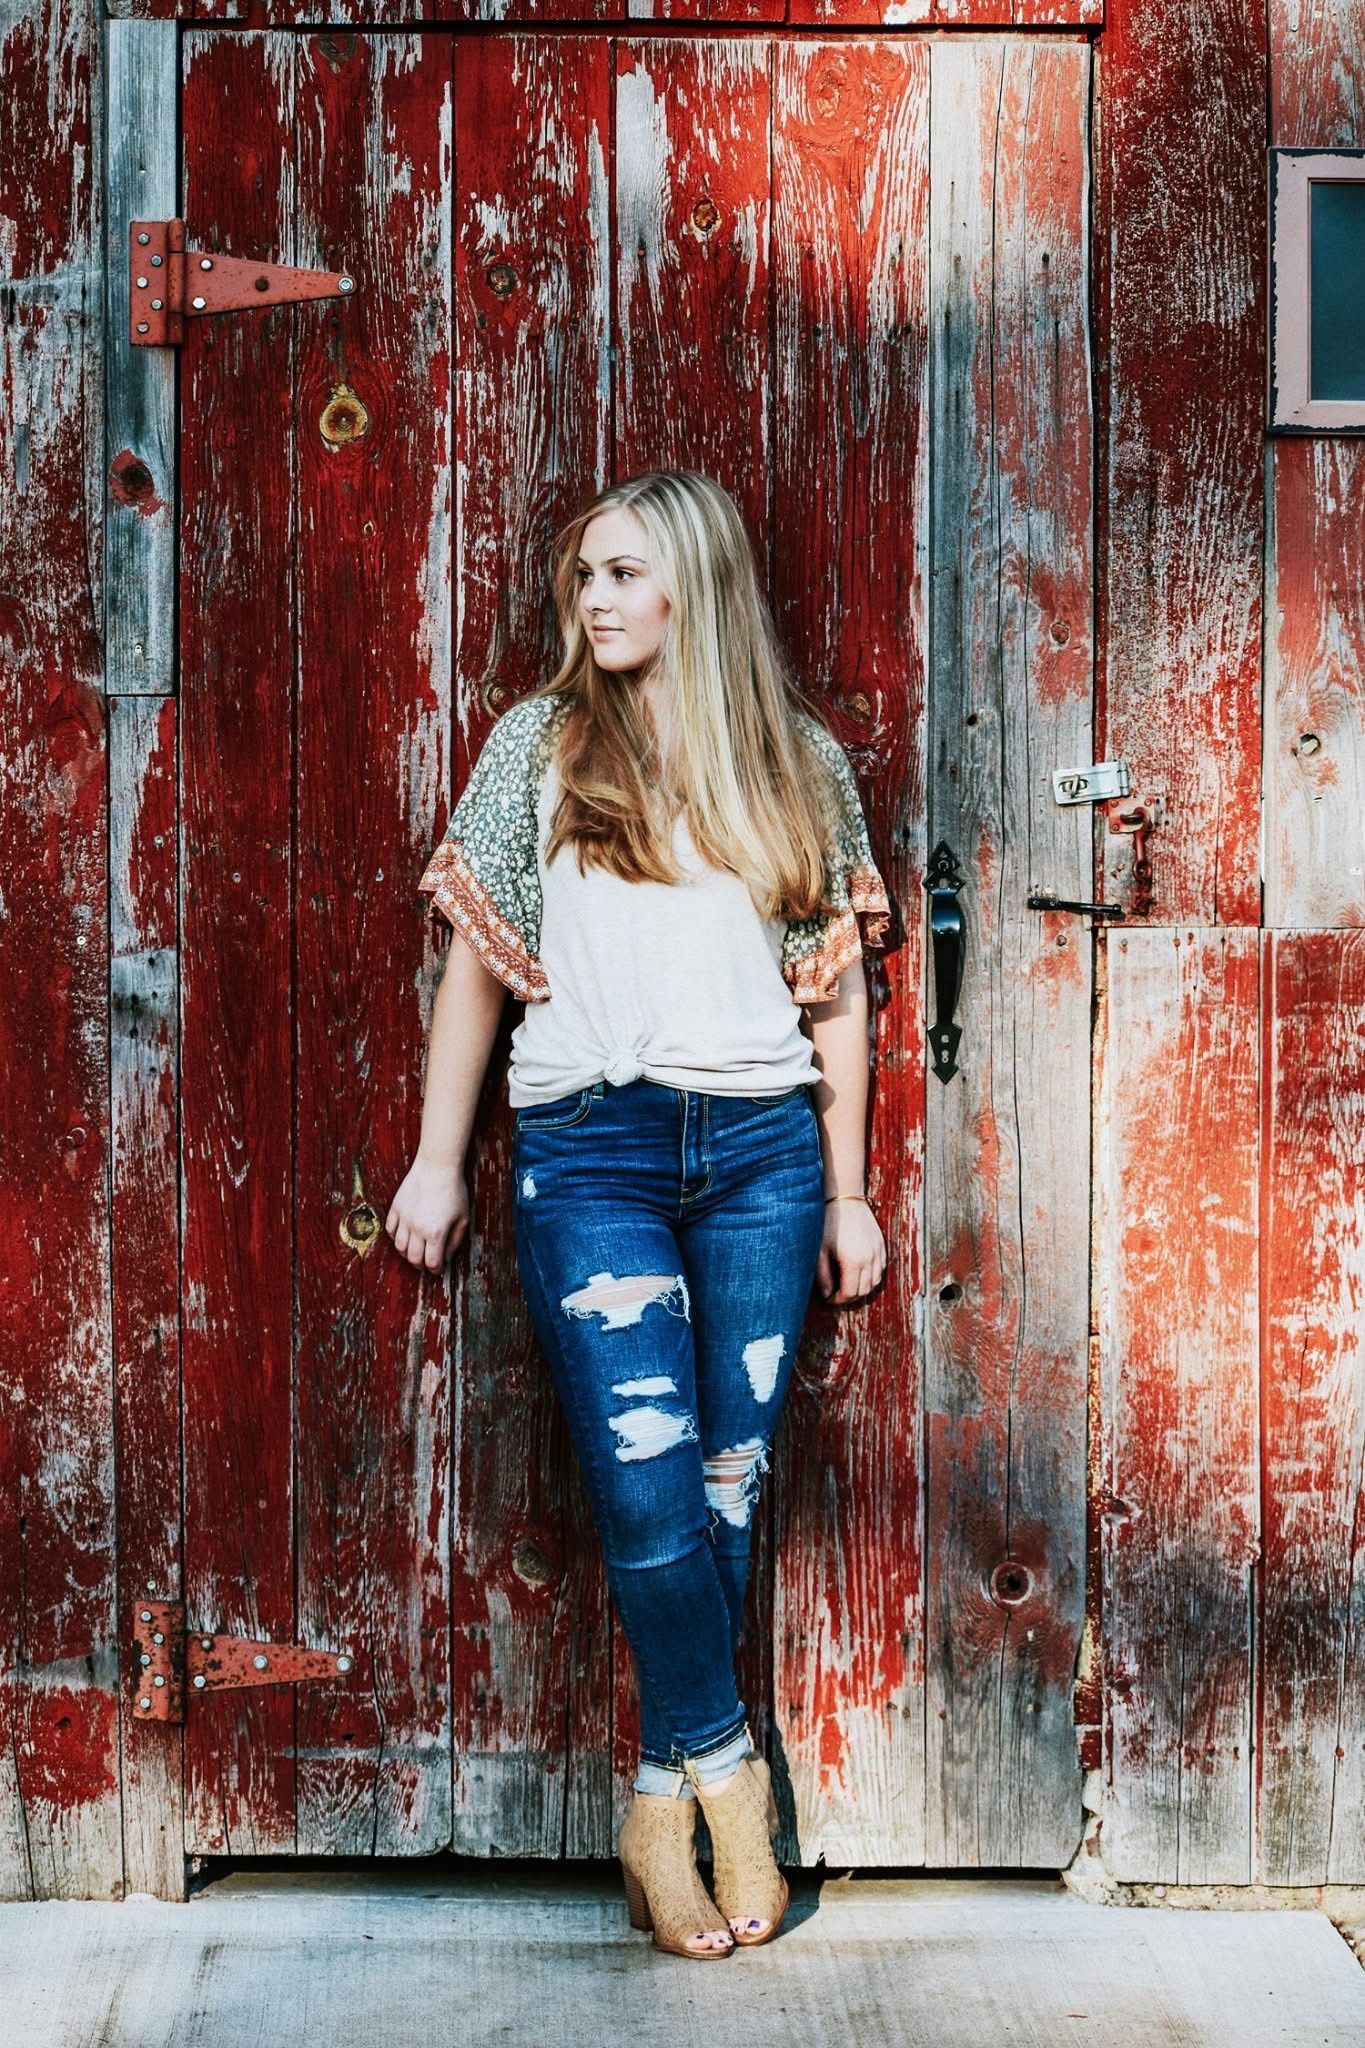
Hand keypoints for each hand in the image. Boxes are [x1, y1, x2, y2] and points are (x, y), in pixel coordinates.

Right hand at [385, 1152, 468, 1270]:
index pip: (431, 1263)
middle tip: (426, 1264)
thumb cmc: (454, 1191)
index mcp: (436, 1233)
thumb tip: (446, 1257)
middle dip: (421, 1265)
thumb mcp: (463, 1218)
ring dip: (407, 1253)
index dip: (436, 1270)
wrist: (437, 1166)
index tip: (438, 1268)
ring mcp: (404, 1218)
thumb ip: (455, 1242)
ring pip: (399, 1247)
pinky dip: (396, 1237)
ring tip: (415, 1251)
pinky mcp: (396, 1208)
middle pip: (413, 1258)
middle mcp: (417, 1228)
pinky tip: (405, 1235)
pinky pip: (390, 1230)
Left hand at [816, 1197, 885, 1303]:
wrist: (845, 1199)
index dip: (838, 1300)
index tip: (829, 1298)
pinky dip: (872, 1275)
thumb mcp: (820, 1251)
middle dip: (850, 1297)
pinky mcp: (882, 1244)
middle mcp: (870, 1259)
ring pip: (875, 1281)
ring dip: (863, 1288)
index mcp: (853, 1262)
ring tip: (848, 1285)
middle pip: (864, 1290)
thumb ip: (823, 1275)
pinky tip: (860, 1272)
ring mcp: (878, 1252)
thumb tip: (827, 1294)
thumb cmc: (829, 1223)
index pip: (850, 1293)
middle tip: (837, 1294)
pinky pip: (881, 1268)